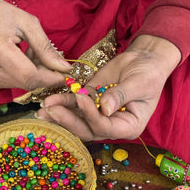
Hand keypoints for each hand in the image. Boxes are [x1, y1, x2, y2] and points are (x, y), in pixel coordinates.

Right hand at [0, 0, 70, 89]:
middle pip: (26, 83)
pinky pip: (11, 83)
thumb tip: (63, 68)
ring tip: (29, 53)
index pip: (29, 76)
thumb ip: (46, 48)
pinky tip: (19, 59)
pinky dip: (21, 75)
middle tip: (47, 59)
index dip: (50, 78)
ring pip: (20, 85)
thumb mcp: (28, 24)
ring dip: (32, 74)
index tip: (63, 74)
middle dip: (43, 75)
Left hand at [36, 35, 180, 140]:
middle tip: (51, 111)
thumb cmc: (148, 73)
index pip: (106, 127)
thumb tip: (105, 109)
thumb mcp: (140, 82)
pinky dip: (62, 103)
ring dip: (59, 115)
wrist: (142, 60)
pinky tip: (49, 101)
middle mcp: (111, 124)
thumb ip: (122, 95)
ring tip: (42, 110)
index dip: (91, 115)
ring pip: (77, 119)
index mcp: (129, 126)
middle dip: (68, 120)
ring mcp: (98, 114)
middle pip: (87, 128)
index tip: (81, 98)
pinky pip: (74, 105)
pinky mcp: (89, 101)